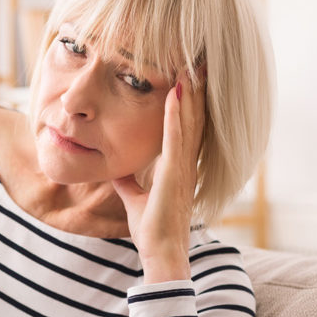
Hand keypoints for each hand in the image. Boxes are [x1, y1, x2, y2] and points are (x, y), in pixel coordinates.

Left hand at [112, 70, 205, 283]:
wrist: (161, 253)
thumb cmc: (152, 230)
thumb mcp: (135, 200)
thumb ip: (128, 184)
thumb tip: (115, 172)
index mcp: (180, 169)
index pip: (186, 129)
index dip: (189, 104)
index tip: (189, 79)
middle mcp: (187, 164)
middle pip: (193, 120)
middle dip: (196, 91)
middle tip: (200, 63)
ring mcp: (184, 168)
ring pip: (189, 123)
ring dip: (190, 95)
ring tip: (192, 68)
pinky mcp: (175, 174)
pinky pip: (175, 138)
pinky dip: (175, 115)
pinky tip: (174, 94)